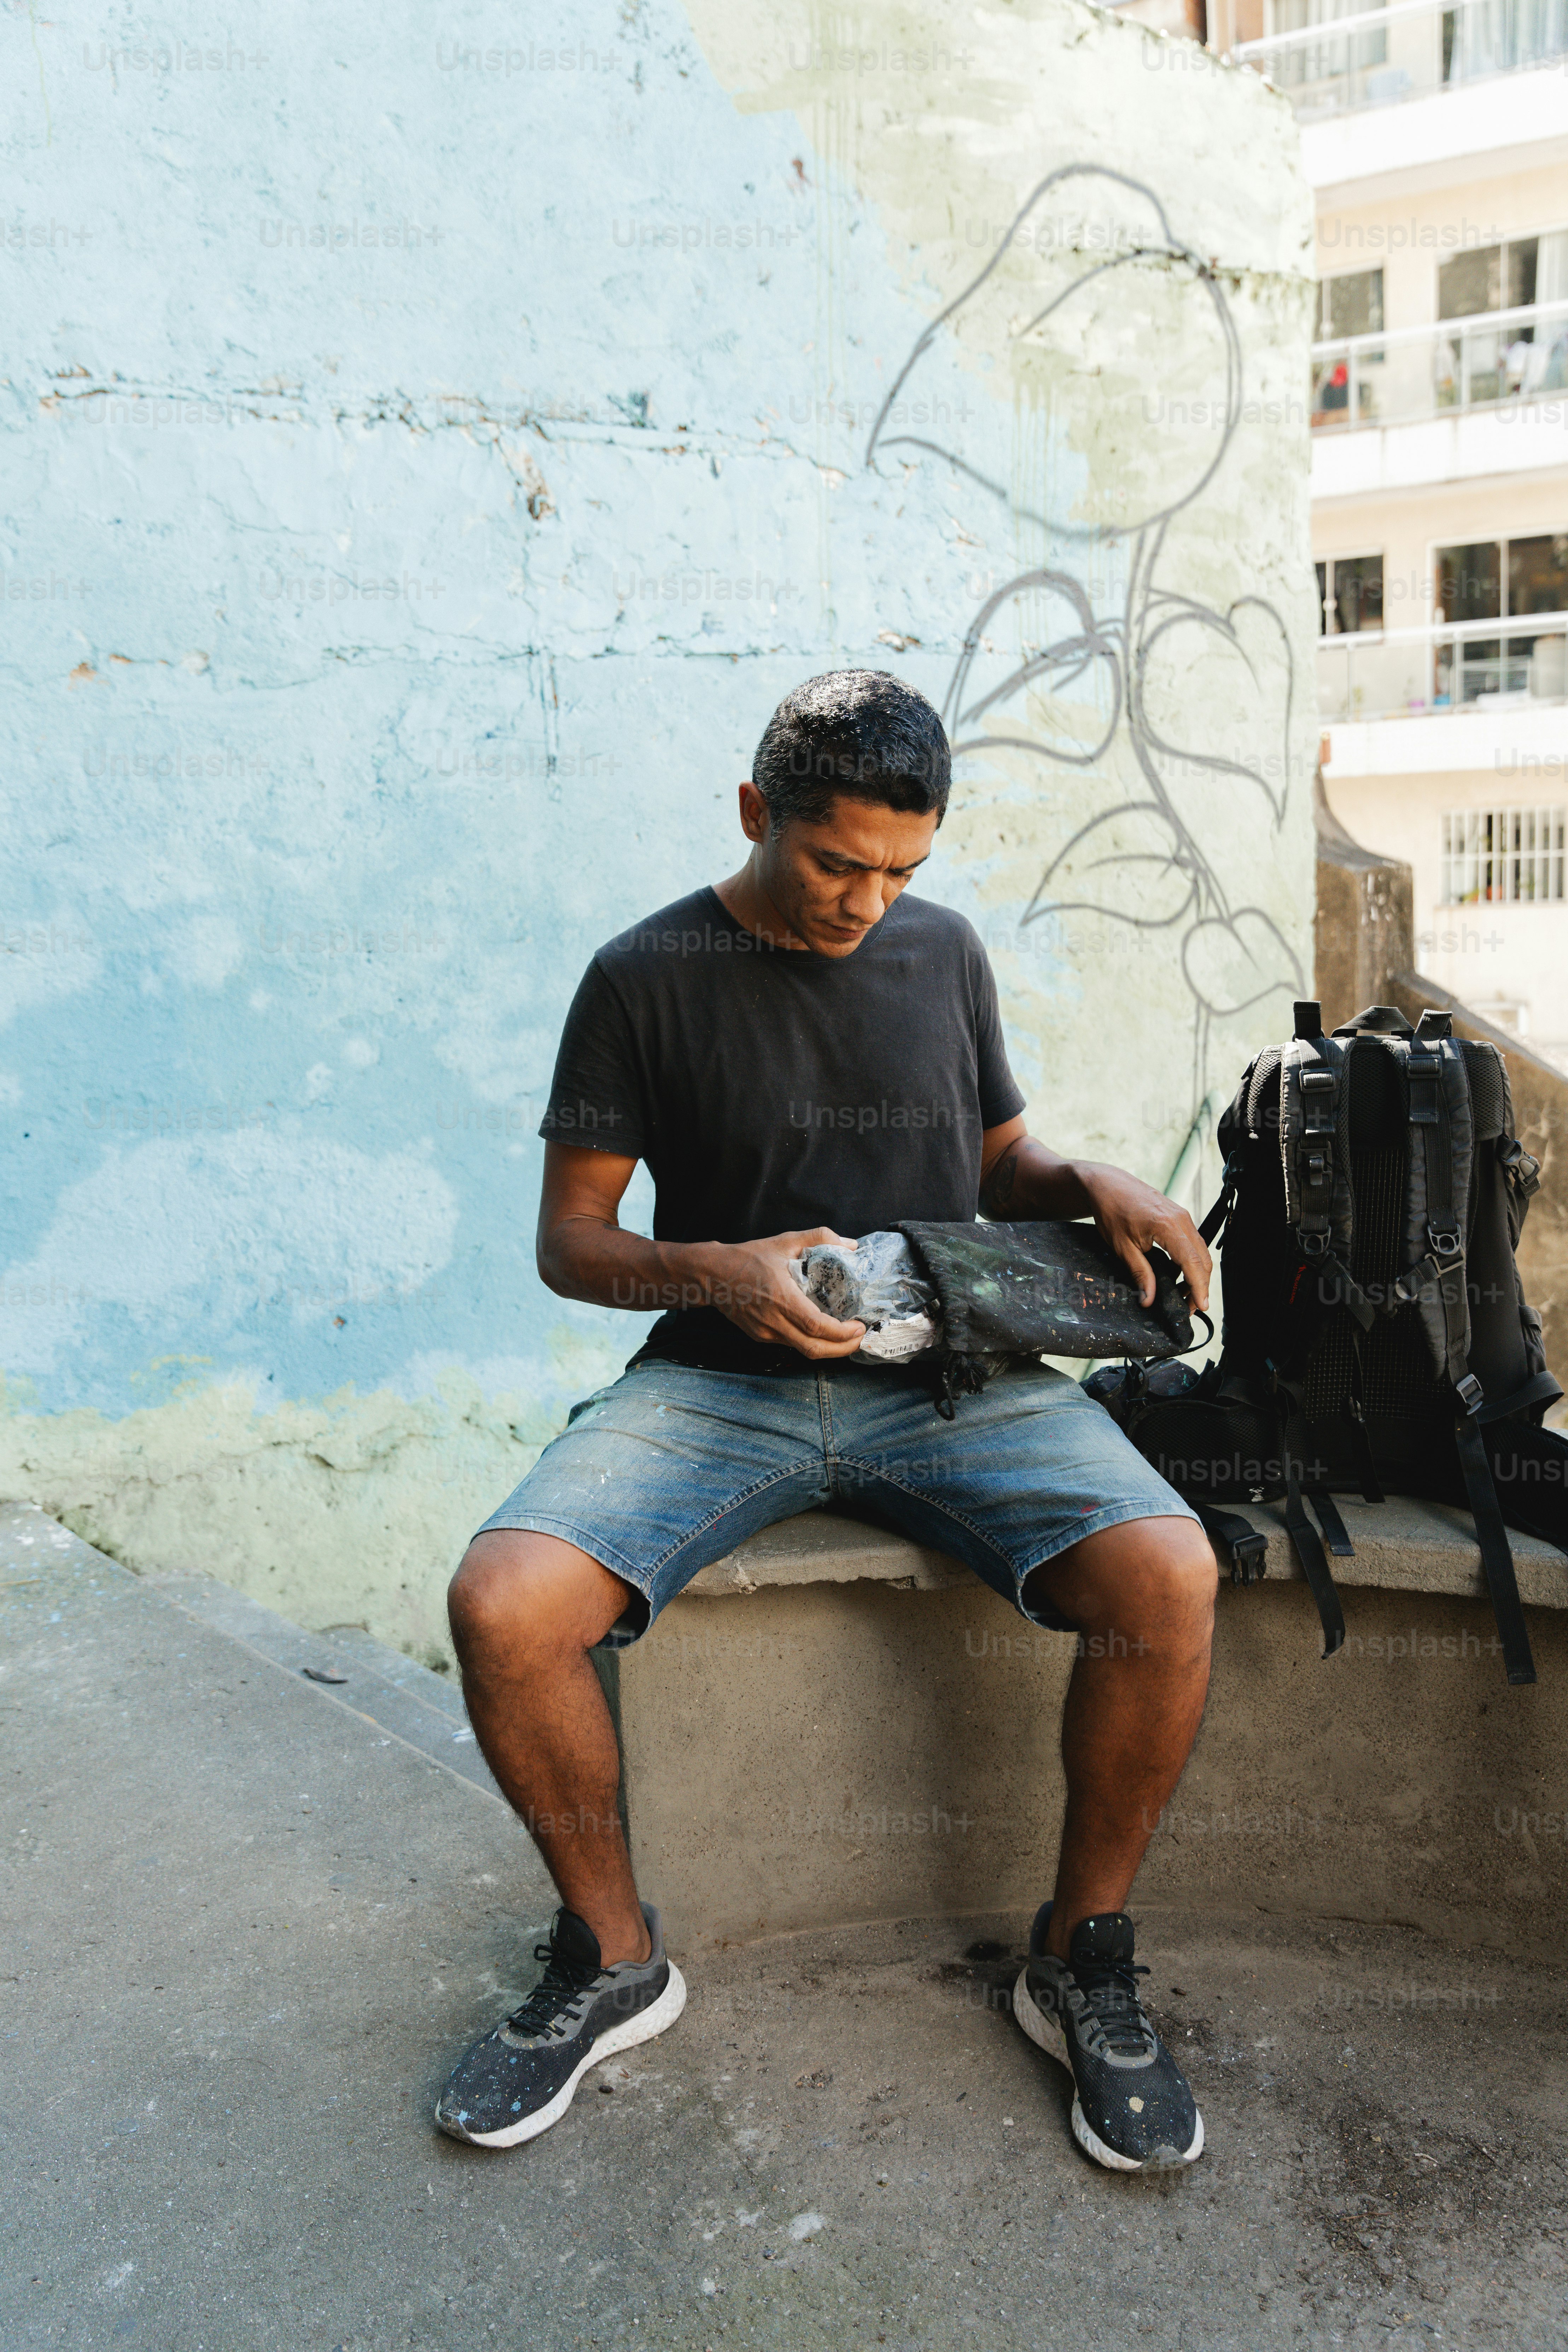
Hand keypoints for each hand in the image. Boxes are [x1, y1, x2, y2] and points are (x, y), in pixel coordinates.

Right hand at [706, 1230, 866, 1358]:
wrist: (712, 1275)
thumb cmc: (748, 1258)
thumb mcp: (785, 1241)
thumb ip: (819, 1238)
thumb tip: (850, 1245)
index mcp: (781, 1299)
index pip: (817, 1327)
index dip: (842, 1333)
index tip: (859, 1326)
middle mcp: (773, 1321)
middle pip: (814, 1349)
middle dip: (842, 1349)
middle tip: (860, 1338)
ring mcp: (765, 1333)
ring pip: (803, 1350)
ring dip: (828, 1348)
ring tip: (846, 1336)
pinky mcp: (760, 1337)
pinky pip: (791, 1344)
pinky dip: (810, 1342)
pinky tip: (821, 1332)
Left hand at [1077, 1164, 1210, 1314]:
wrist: (1107, 1185)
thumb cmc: (1111, 1210)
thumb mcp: (1122, 1247)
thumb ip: (1140, 1274)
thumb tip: (1149, 1299)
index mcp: (1168, 1226)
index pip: (1192, 1262)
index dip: (1199, 1287)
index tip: (1201, 1306)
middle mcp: (1181, 1219)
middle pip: (1202, 1258)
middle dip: (1200, 1285)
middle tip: (1191, 1307)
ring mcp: (1182, 1215)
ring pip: (1200, 1250)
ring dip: (1197, 1273)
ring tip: (1185, 1295)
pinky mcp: (1179, 1216)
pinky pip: (1192, 1242)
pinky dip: (1191, 1260)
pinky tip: (1179, 1274)